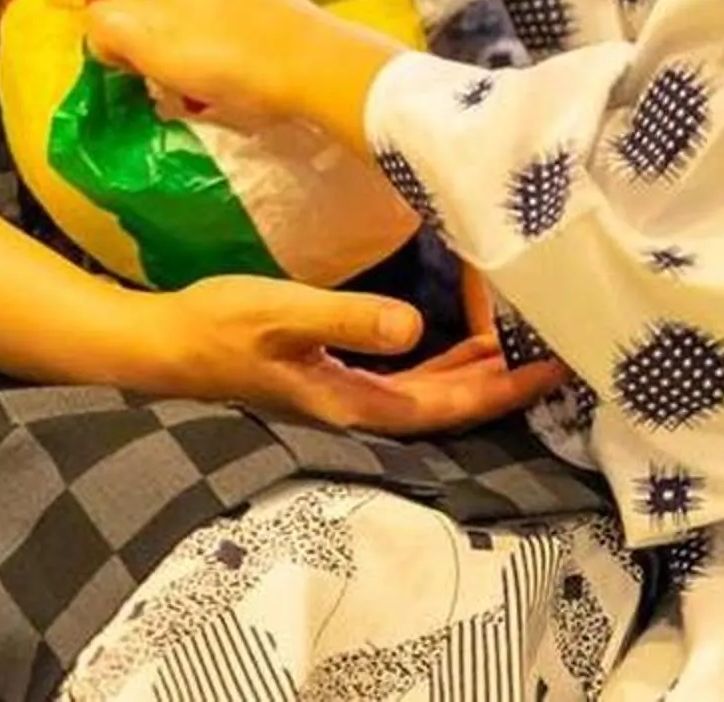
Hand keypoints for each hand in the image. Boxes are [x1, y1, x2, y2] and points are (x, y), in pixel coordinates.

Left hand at [84, 0, 401, 145]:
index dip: (162, 21)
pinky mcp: (134, 22)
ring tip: (164, 74)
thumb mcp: (253, 16)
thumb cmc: (300, 50)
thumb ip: (220, 18)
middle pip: (135, 1)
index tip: (182, 50)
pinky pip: (98, 31)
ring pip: (114, 17)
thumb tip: (204, 45)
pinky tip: (140, 72)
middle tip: (173, 68)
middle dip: (144, 34)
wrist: (305, 59)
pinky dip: (108, 53)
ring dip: (129, 46)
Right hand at [130, 274, 566, 434]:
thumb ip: (345, 320)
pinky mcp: (338, 377)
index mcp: (354, 403)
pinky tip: (462, 328)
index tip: (555, 367)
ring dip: (480, 365)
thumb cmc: (218, 327)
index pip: (449, 404)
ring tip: (528, 332)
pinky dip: (447, 354)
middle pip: (452, 402)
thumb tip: (413, 326)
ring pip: (435, 389)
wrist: (161, 346)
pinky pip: (411, 374)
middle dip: (507, 376)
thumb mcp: (281, 314)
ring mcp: (349, 395)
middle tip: (562, 342)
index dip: (504, 388)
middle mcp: (360, 408)